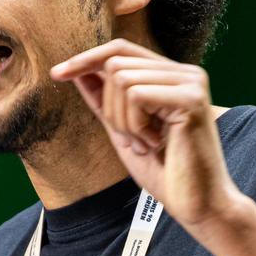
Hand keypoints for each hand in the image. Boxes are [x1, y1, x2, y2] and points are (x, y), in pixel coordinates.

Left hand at [51, 39, 247, 230]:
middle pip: (116, 64)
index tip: (57, 74)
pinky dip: (135, 125)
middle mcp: (186, 73)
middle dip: (110, 107)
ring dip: (123, 120)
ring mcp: (191, 82)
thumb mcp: (123, 130)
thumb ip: (105, 100)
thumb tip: (78, 70)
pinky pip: (136, 95)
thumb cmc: (166, 172)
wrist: (198, 205)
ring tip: (147, 144)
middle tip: (133, 140)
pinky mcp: (191, 98)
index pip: (120, 50)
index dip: (87, 59)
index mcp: (172, 77)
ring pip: (122, 79)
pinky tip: (156, 143)